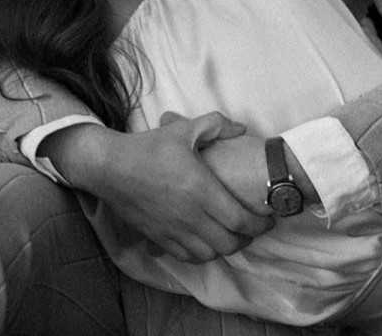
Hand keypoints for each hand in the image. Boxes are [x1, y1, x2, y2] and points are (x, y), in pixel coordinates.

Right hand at [40, 114, 273, 262]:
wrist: (111, 167)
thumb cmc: (149, 147)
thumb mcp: (184, 130)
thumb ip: (217, 125)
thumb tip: (242, 128)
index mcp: (201, 189)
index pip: (241, 220)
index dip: (261, 224)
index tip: (270, 217)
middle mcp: (190, 215)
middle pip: (230, 242)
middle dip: (249, 237)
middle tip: (255, 226)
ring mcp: (174, 230)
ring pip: (211, 254)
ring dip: (227, 247)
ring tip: (234, 234)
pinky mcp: (160, 237)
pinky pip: (188, 257)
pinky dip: (204, 253)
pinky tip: (208, 240)